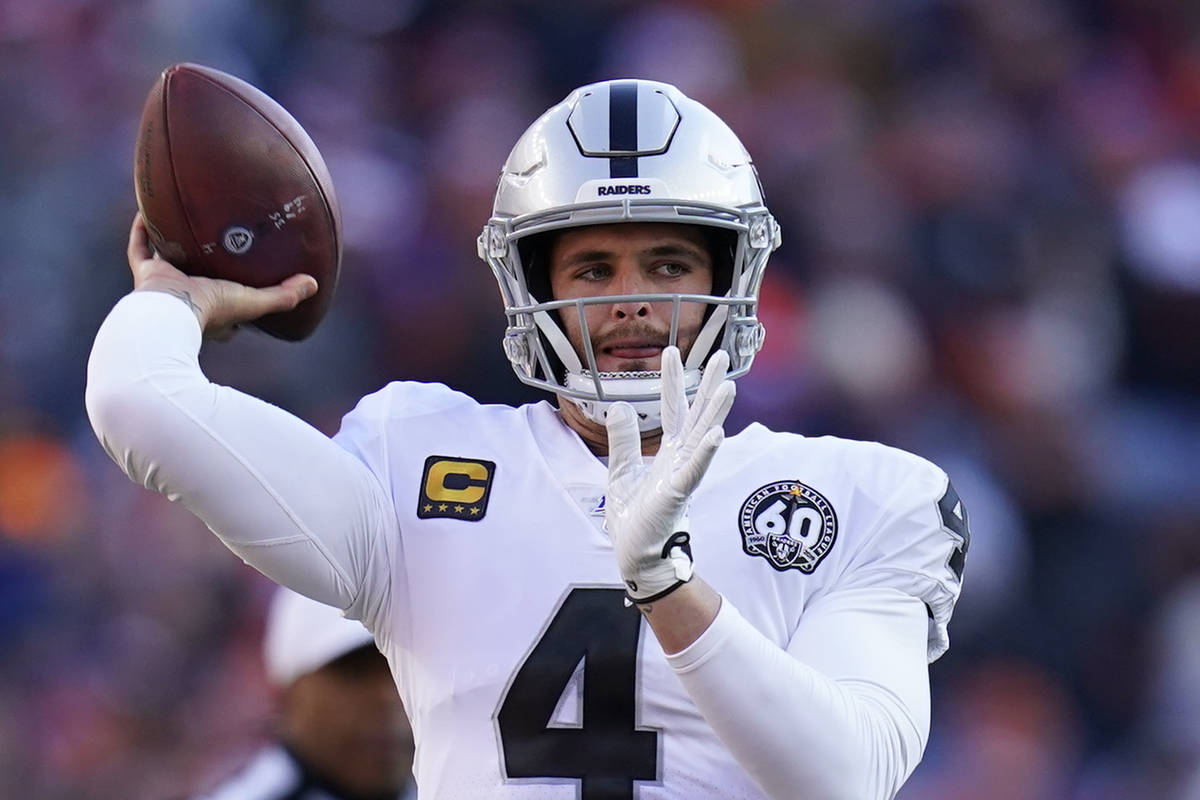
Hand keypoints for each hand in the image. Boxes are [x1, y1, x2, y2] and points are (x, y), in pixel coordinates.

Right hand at [127, 213, 316, 338]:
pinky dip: (142, 231)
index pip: (230, 311)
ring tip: (183, 222)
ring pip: (168, 262)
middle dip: (206, 267)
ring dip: (173, 245)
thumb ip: (283, 295)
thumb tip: (313, 284)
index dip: (240, 301)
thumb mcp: (253, 302)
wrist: (170, 310)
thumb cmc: (212, 310)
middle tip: (216, 245)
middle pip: (199, 281)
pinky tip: (148, 210)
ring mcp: (165, 286)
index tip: (250, 285)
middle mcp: (188, 300)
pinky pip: (139, 249)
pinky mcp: (146, 274)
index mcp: (213, 313)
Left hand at [605, 346, 734, 603]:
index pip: (671, 408)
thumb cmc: (633, 517)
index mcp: (667, 452)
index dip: (671, 380)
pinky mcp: (677, 495)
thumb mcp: (620, 470)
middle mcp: (680, 459)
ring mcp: (682, 475)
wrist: (635, 555)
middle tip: (722, 354)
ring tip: (728, 386)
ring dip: (716, 412)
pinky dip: (704, 453)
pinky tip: (715, 435)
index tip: (670, 351)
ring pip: (703, 437)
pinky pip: (693, 470)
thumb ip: (623, 439)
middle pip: (698, 414)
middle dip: (708, 385)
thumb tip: (619, 405)